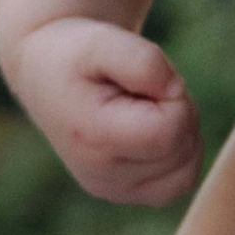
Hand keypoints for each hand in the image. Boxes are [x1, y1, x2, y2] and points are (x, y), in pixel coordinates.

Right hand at [12, 12, 201, 207]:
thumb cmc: (75, 56)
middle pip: (182, 150)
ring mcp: (113, 191)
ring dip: (181, 132)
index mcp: (94, 139)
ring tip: (145, 107)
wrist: (46, 76)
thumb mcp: (101, 40)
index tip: (146, 79)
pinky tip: (152, 128)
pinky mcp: (125, 195)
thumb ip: (143, 61)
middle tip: (141, 90)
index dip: (174, 98)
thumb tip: (175, 92)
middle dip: (177, 111)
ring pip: (187, 170)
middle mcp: (102, 177)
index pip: (170, 132)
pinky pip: (180, 182)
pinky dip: (179, 153)